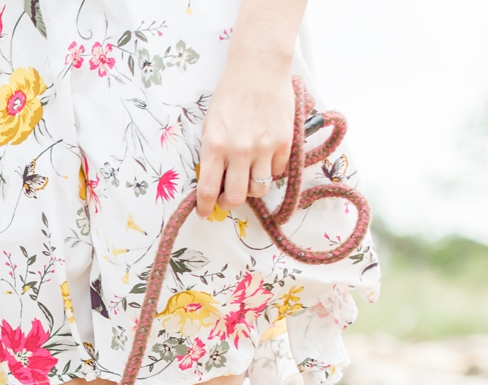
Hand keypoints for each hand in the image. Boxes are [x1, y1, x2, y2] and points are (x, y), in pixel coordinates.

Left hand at [196, 0, 302, 217]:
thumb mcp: (209, 123)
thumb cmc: (230, 94)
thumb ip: (211, 152)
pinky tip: (264, 160)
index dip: (204, 207)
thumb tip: (212, 179)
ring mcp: (264, 148)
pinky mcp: (284, 142)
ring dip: (251, 189)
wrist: (258, 69)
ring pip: (259, 188)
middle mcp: (239, 151)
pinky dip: (270, 171)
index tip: (204, 212)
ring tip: (247, 178)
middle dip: (229, 202)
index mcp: (214, 146)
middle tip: (227, 197)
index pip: (207, 189)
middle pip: (235, 197)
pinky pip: (277, 171)